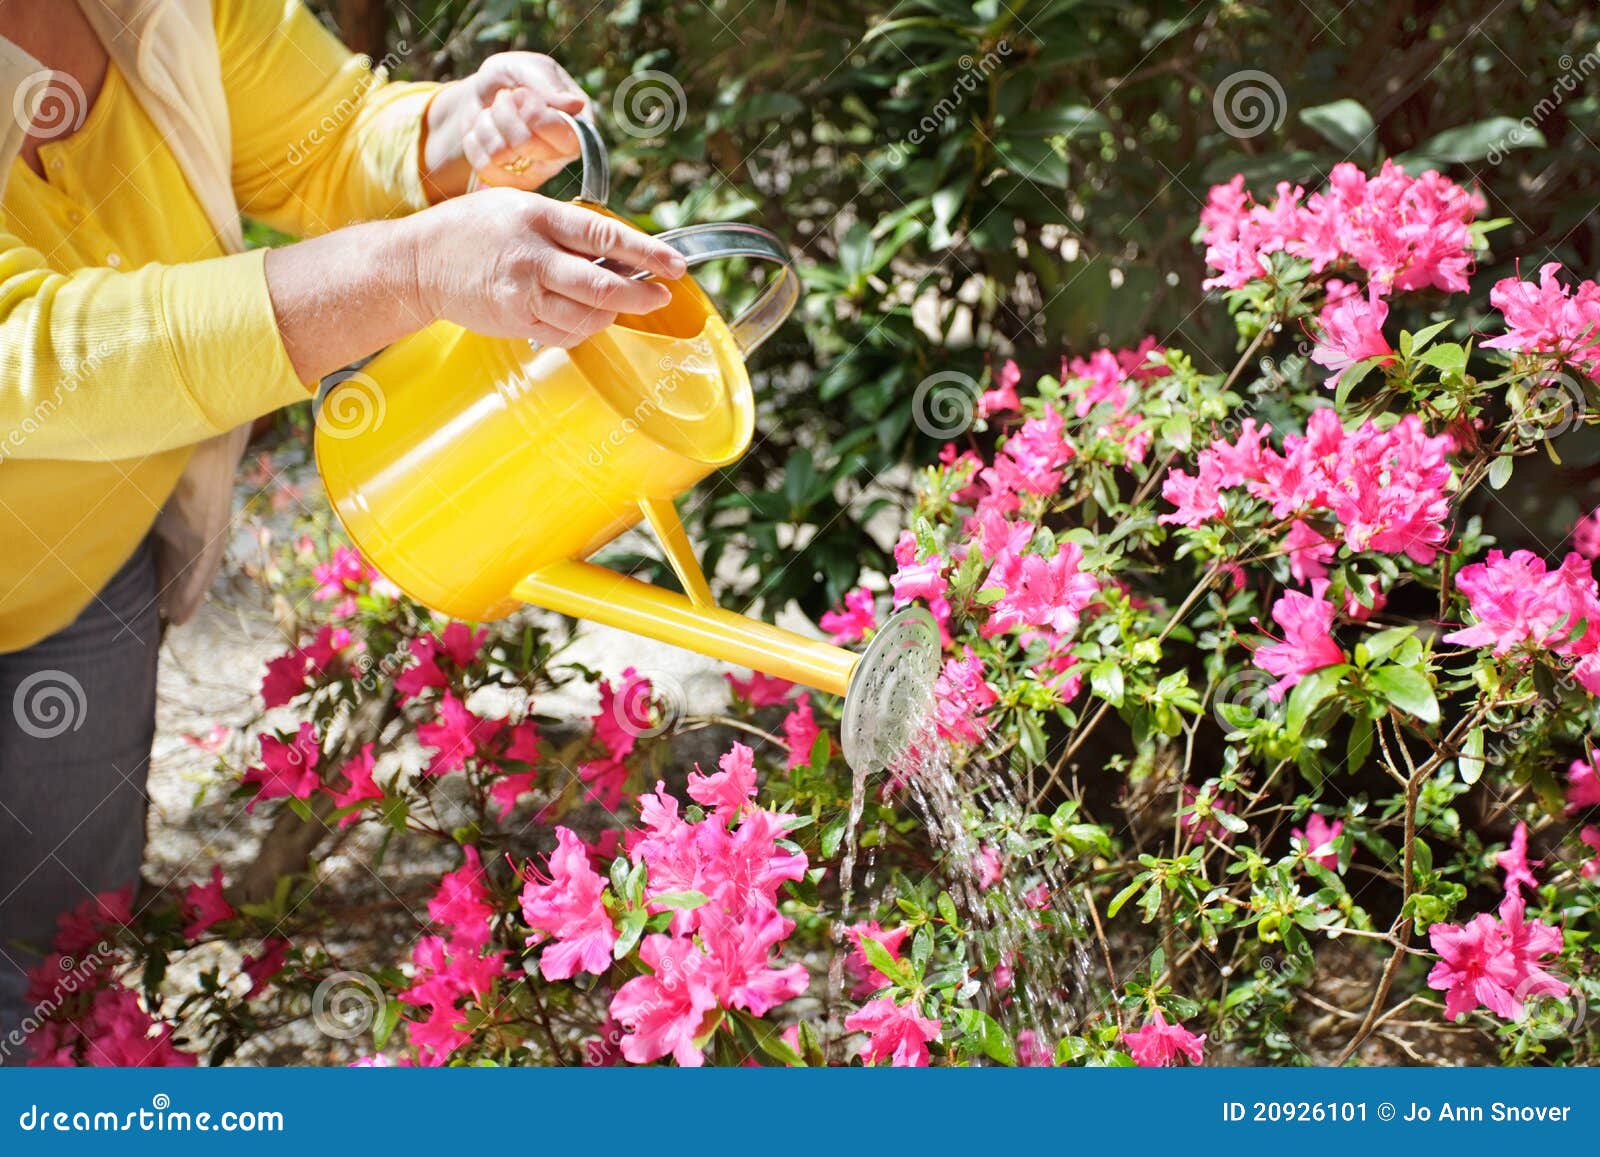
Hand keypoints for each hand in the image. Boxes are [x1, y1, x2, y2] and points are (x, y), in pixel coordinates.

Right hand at [404, 187, 687, 347]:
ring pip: (588, 316)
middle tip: (660, 296)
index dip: (646, 253)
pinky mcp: (517, 321)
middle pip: (602, 286)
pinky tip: (586, 315)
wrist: (420, 262)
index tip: (675, 265)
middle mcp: (533, 256)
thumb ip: (566, 227)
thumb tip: (620, 250)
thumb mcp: (520, 207)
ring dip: (613, 314)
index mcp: (539, 217)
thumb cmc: (474, 229)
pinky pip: (566, 333)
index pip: (604, 236)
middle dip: (641, 295)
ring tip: (619, 303)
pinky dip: (586, 328)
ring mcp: (523, 293)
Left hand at [423, 52, 591, 199]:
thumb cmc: (513, 77)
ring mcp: (535, 174)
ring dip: (487, 123)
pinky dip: (474, 140)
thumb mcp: (527, 67)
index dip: (534, 114)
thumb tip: (576, 105)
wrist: (483, 92)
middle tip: (504, 99)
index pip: (562, 135)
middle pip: (525, 143)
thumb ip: (548, 84)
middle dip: (504, 113)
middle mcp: (561, 156)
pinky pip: (482, 166)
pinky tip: (484, 131)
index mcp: (577, 127)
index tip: (521, 93)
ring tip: (494, 114)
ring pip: (499, 154)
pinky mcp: (508, 184)